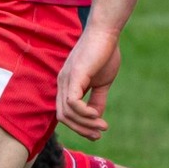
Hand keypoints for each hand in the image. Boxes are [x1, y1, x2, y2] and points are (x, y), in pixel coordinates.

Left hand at [57, 25, 121, 140]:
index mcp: (67, 85)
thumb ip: (97, 99)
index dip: (79, 126)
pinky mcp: (74, 75)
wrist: (106, 33)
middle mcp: (62, 83)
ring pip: (67, 112)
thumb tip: (96, 117)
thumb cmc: (104, 54)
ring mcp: (66, 79)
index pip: (64, 113)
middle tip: (99, 134)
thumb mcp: (101, 82)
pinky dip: (83, 112)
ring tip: (103, 126)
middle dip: (81, 129)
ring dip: (85, 123)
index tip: (97, 133)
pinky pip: (71, 101)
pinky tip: (96, 115)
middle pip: (62, 116)